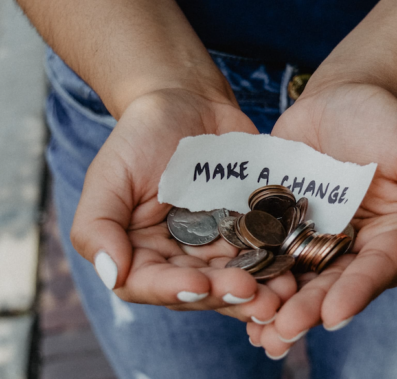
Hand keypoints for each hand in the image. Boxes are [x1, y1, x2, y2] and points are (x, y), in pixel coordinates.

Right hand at [71, 88, 296, 321]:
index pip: (151, 284)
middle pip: (201, 289)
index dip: (174, 290)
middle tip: (253, 296)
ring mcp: (217, 244)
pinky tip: (295, 269)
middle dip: (226, 295)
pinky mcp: (248, 229)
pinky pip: (264, 251)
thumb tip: (112, 274)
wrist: (188, 103)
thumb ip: (97, 226)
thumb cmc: (141, 136)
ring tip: (282, 294)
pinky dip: (278, 262)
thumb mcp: (109, 175)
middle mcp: (180, 256)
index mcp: (141, 251)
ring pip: (236, 277)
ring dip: (260, 290)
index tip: (200, 285)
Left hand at [247, 83, 396, 356]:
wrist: (340, 97)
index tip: (334, 313)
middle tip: (284, 330)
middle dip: (309, 309)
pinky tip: (233, 293)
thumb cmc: (385, 121)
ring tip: (258, 330)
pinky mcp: (281, 223)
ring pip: (296, 277)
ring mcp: (313, 236)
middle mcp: (352, 247)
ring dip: (277, 304)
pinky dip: (253, 271)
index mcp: (390, 238)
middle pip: (332, 283)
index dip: (356, 292)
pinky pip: (266, 250)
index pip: (376, 271)